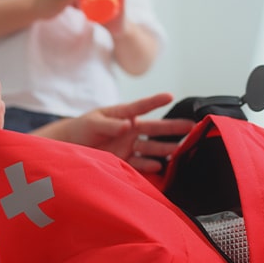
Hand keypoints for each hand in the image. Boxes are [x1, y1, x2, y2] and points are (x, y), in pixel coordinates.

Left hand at [50, 93, 194, 173]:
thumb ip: (110, 125)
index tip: (170, 96)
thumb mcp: (93, 123)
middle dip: (173, 128)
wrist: (72, 147)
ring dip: (165, 148)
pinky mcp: (125, 161)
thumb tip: (128, 125)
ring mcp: (129, 146)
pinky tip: (160, 165)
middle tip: (191, 127)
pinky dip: (150, 165)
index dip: (155, 102)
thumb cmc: (83, 128)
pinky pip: (140, 163)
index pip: (142, 106)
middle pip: (154, 128)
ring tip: (179, 150)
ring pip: (151, 146)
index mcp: (123, 115)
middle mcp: (130, 130)